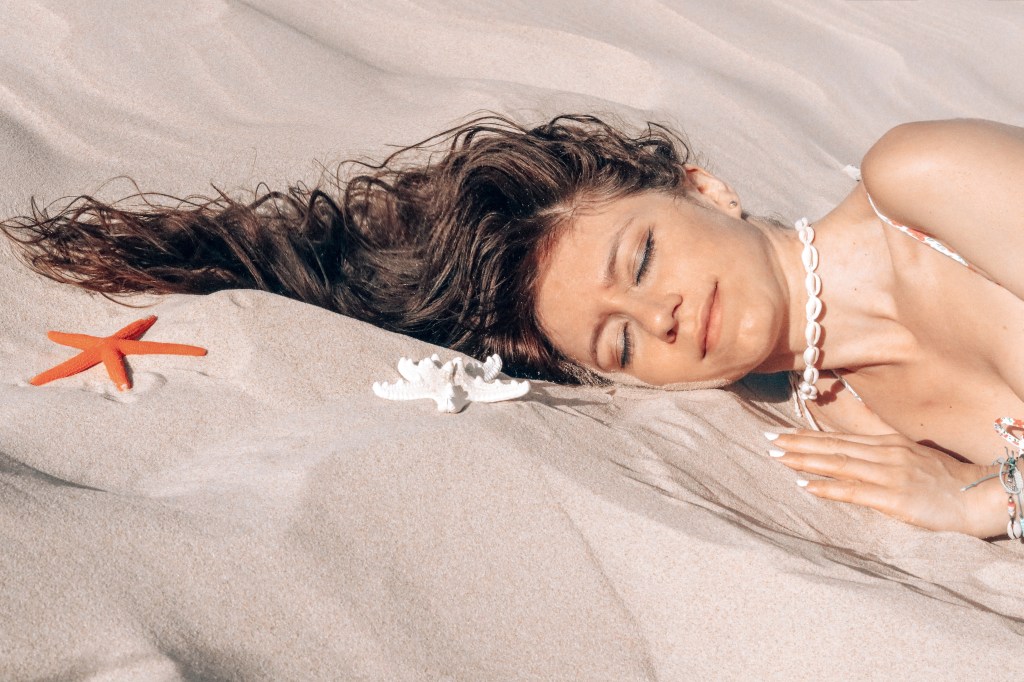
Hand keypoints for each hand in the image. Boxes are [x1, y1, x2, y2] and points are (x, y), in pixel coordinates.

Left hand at [768, 430, 1003, 537]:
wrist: (981, 496)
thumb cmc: (947, 481)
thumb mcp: (912, 458)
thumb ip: (884, 454)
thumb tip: (856, 455)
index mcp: (887, 444)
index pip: (839, 438)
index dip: (808, 436)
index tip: (781, 434)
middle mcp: (884, 453)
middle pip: (832, 446)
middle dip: (797, 443)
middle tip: (767, 441)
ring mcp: (889, 473)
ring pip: (838, 463)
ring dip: (805, 460)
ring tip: (778, 457)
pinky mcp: (895, 497)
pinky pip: (854, 491)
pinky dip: (828, 487)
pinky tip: (806, 486)